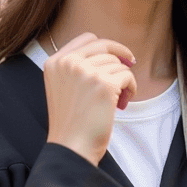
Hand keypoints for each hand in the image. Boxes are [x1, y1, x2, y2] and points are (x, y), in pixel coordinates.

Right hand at [44, 32, 136, 165]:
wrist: (71, 147)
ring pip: (118, 63)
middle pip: (105, 46)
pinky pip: (127, 76)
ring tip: (118, 99)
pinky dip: (131, 88)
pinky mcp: (104, 84)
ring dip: (124, 80)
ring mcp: (85, 72)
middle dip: (120, 56)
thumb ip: (77, 68)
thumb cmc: (72, 123)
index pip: (87, 38)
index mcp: (55, 62)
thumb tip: (113, 53)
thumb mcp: (63, 87)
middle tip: (130, 64)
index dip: (106, 46)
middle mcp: (68, 63)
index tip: (118, 56)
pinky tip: (123, 102)